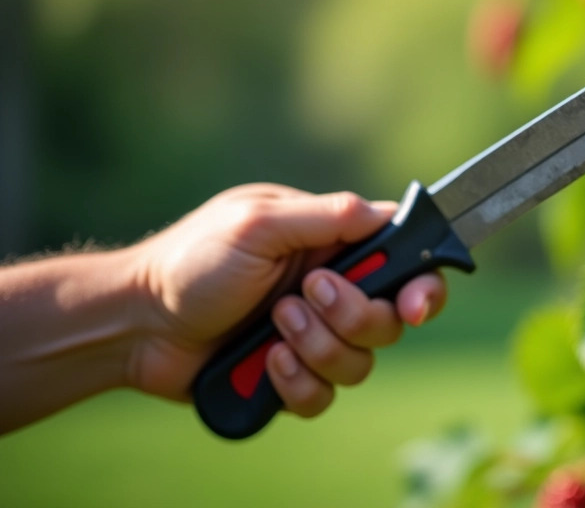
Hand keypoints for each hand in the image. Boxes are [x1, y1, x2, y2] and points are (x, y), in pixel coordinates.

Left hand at [129, 184, 447, 417]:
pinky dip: (297, 383)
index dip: (423, 284)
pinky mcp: (292, 375)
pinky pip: (325, 397)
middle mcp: (331, 289)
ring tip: (271, 325)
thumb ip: (326, 217)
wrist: (137, 324)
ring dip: (317, 346)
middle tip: (304, 297)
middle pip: (389, 318)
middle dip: (353, 316)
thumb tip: (385, 212)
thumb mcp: (257, 224)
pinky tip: (263, 362)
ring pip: (361, 362)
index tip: (413, 305)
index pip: (404, 259)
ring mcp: (313, 335)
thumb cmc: (191, 261)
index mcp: (331, 244)